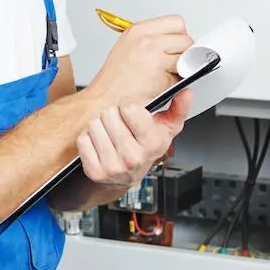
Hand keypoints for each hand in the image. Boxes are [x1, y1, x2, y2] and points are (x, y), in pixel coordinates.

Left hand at [77, 89, 191, 186]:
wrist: (129, 176)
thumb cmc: (146, 148)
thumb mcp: (166, 128)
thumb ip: (178, 108)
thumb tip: (187, 92)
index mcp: (152, 143)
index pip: (128, 108)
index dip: (128, 106)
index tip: (130, 112)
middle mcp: (133, 157)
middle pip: (109, 114)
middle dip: (113, 115)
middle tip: (119, 124)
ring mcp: (113, 167)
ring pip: (94, 124)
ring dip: (99, 125)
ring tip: (110, 133)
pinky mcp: (96, 172)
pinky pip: (83, 140)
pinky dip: (88, 138)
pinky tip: (100, 143)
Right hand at [87, 15, 192, 106]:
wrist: (105, 102)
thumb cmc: (114, 80)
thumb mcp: (128, 46)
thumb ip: (152, 38)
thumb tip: (174, 40)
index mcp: (138, 30)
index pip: (176, 22)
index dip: (177, 36)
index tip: (173, 46)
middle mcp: (147, 41)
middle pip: (185, 39)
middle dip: (182, 52)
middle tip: (168, 62)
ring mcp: (155, 58)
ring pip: (187, 57)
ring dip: (180, 67)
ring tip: (162, 74)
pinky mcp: (163, 77)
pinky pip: (182, 77)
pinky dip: (176, 83)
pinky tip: (160, 85)